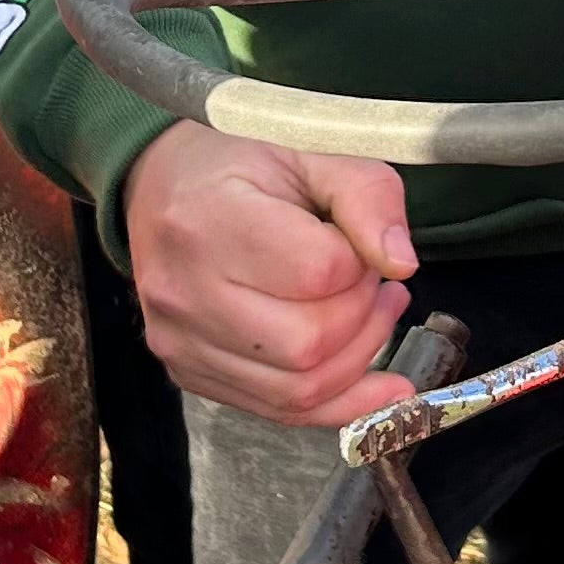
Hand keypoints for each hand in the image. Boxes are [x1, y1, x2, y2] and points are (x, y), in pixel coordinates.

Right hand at [125, 125, 414, 423]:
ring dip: (357, 358)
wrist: (160, 185)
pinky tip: (374, 382)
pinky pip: (276, 410)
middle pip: (309, 343)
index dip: (359, 264)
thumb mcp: (311, 153)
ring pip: (298, 389)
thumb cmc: (238, 165)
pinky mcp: (188, 372)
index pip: (317, 272)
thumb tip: (402, 263)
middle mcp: (183, 289)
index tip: (359, 244)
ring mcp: (179, 339)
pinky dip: (335, 401)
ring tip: (371, 313)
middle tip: (374, 283)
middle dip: (364, 317)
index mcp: (208, 218)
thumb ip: (367, 196)